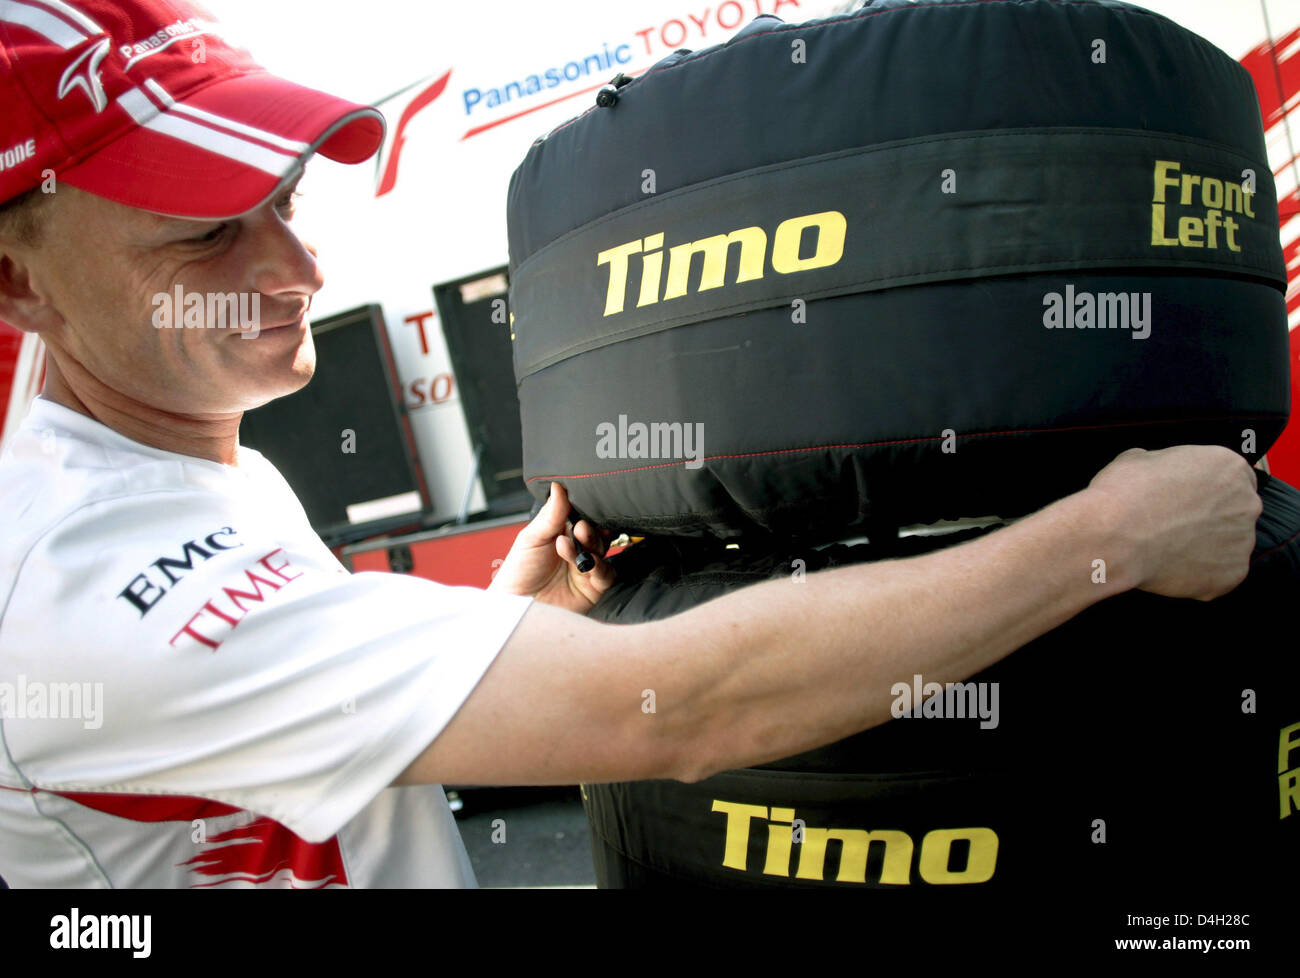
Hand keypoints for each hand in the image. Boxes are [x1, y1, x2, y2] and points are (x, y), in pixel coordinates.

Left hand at [488, 482, 615, 613]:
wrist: (515, 607)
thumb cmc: (518, 572)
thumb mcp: (532, 538)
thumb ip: (551, 515)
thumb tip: (559, 486)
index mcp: (562, 533)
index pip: (582, 516)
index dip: (586, 510)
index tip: (584, 503)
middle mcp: (577, 549)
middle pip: (597, 532)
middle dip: (590, 528)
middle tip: (579, 527)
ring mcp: (586, 568)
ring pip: (603, 550)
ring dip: (592, 544)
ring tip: (568, 544)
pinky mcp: (593, 589)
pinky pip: (607, 574)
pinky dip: (598, 566)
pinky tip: (579, 562)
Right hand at [1086, 445, 1260, 600]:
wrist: (1114, 537)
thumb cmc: (1123, 495)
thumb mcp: (1137, 459)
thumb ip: (1163, 465)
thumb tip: (1158, 475)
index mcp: (1228, 467)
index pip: (1233, 478)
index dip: (1209, 491)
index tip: (1190, 501)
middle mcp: (1246, 502)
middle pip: (1235, 511)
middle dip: (1211, 519)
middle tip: (1176, 525)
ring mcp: (1243, 540)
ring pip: (1228, 545)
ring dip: (1205, 547)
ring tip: (1168, 548)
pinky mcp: (1232, 573)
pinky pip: (1220, 574)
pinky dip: (1199, 574)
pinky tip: (1170, 566)